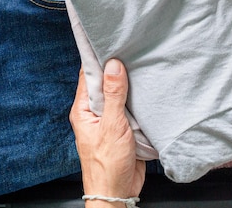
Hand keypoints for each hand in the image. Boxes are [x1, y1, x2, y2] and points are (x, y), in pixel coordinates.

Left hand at [69, 59, 144, 204]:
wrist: (118, 193)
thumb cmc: (107, 166)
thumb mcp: (112, 126)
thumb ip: (114, 96)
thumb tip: (113, 66)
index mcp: (83, 109)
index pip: (88, 75)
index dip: (98, 57)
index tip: (108, 39)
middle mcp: (95, 112)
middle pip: (105, 82)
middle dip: (117, 68)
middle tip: (131, 47)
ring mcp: (110, 119)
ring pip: (120, 94)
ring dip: (130, 84)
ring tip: (142, 63)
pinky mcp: (124, 127)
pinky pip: (131, 108)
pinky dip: (139, 99)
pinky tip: (148, 88)